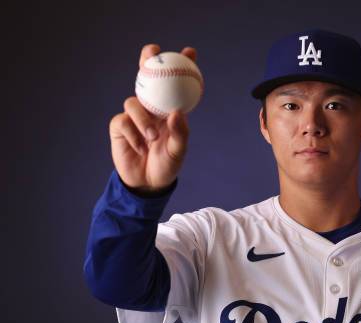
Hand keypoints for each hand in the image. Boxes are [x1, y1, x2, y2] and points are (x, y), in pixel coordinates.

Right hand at [108, 44, 196, 194]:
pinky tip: (140, 147)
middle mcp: (151, 107)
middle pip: (146, 76)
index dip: (181, 65)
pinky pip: (123, 122)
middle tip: (153, 52)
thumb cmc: (167, 165)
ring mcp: (134, 116)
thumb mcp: (179, 151)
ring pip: (133, 102)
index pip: (175, 83)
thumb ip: (180, 132)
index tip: (190, 52)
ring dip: (144, 118)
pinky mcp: (119, 126)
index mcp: (169, 109)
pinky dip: (133, 134)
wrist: (147, 182)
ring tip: (152, 137)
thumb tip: (175, 112)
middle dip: (147, 59)